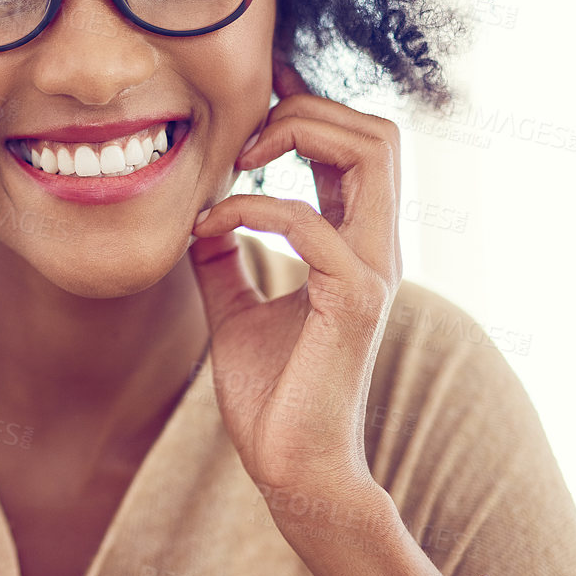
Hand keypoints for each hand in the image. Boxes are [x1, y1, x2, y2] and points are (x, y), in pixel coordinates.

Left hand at [186, 60, 402, 495]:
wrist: (290, 468)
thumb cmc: (271, 395)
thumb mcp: (233, 307)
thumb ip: (224, 257)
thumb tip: (197, 218)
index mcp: (355, 245)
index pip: (357, 145)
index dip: (308, 108)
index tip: (248, 107)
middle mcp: (376, 248)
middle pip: (378, 131)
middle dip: (306, 109)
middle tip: (240, 142)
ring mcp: (374, 270)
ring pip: (371, 151)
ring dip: (295, 135)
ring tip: (237, 165)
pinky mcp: (355, 299)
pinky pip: (312, 220)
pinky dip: (253, 207)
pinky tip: (210, 229)